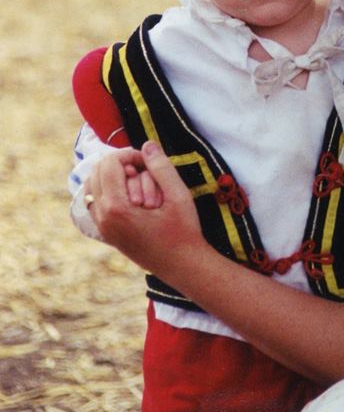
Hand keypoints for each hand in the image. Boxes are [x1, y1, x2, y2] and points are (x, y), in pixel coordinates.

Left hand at [85, 142, 205, 277]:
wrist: (182, 266)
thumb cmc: (183, 231)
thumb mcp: (178, 195)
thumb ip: (161, 167)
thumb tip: (147, 145)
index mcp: (116, 209)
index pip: (109, 164)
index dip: (130, 154)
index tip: (149, 161)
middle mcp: (103, 219)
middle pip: (97, 172)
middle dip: (120, 165)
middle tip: (145, 172)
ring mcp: (102, 228)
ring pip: (93, 186)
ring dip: (113, 177)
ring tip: (139, 184)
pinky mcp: (106, 234)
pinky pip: (96, 202)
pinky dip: (109, 191)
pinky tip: (131, 195)